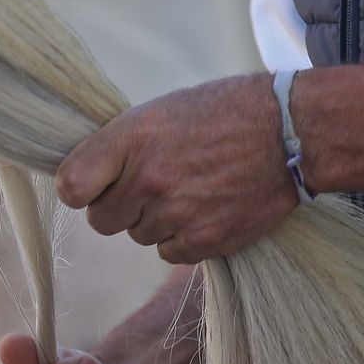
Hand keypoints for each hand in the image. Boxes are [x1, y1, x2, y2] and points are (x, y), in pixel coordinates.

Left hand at [54, 73, 298, 263]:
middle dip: (120, 206)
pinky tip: (206, 208)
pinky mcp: (203, 240)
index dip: (80, 189)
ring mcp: (176, 213)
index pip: (71, 186)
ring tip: (190, 188)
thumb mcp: (161, 111)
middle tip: (152, 184)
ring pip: (137, 236)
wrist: (292, 132)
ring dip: (155, 219)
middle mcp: (149, 179)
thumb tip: (85, 176)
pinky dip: (183, 237)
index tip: (93, 185)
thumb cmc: (224, 114)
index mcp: (132, 139)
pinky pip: (169, 252)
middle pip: (101, 220)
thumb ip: (120, 145)